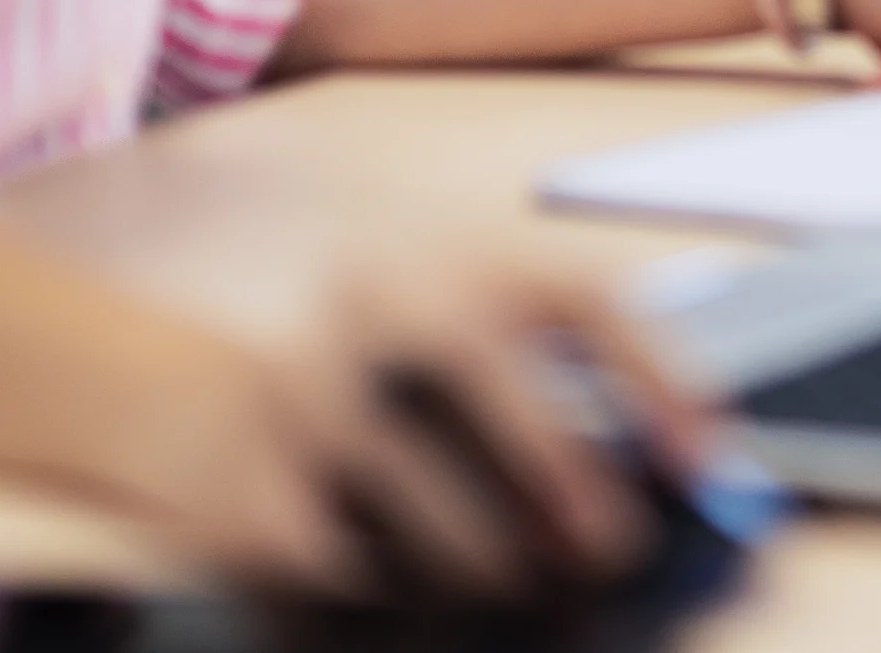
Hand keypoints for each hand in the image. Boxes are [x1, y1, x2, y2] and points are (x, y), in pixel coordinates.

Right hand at [123, 252, 712, 603]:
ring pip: (407, 479)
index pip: (574, 293)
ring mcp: (305, 390)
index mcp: (459, 271)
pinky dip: (385, 600)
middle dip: (555, 460)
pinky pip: (335, 562)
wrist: (172, 402)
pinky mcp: (246, 484)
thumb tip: (655, 507)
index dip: (653, 372)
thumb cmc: (364, 399)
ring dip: (480, 555)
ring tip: (512, 587)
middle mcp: (380, 308)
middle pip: (476, 356)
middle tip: (613, 548)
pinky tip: (404, 608)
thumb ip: (543, 414)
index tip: (708, 462)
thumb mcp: (450, 372)